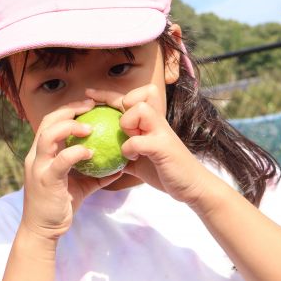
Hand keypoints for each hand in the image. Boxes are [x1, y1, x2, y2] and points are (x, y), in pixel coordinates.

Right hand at [21, 99, 121, 239]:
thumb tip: (119, 166)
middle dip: (70, 109)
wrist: (43, 231)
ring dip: (70, 126)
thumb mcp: (80, 186)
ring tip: (90, 127)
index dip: (69, 109)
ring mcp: (39, 167)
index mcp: (42, 153)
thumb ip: (96, 174)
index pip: (52, 121)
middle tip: (92, 106)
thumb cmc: (61, 206)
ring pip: (49, 135)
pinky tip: (92, 152)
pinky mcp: (46, 180)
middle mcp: (36, 156)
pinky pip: (61, 160)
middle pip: (49, 121)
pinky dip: (76, 152)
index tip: (90, 105)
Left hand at [86, 85, 207, 205]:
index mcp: (151, 121)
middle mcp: (158, 122)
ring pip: (139, 109)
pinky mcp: (163, 147)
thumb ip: (125, 150)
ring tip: (129, 139)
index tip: (89, 95)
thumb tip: (103, 152)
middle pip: (139, 94)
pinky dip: (129, 149)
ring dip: (127, 124)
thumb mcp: (140, 159)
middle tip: (120, 126)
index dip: (107, 94)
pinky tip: (132, 159)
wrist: (191, 186)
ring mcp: (161, 132)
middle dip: (121, 104)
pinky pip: (138, 140)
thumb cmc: (166, 171)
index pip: (129, 97)